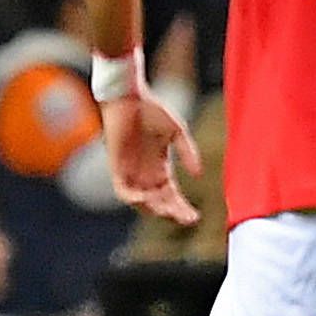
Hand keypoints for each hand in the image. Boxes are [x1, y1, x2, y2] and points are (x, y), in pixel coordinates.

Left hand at [99, 90, 202, 226]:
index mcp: (159, 167)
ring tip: (169, 212)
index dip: (182, 208)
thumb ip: (188, 152)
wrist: (128, 96)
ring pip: (141, 202)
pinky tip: (147, 200)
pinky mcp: (117, 166)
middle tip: (186, 219)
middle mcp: (144, 173)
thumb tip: (198, 174)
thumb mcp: (177, 132)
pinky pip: (122, 191)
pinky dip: (133, 198)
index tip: (195, 217)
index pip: (171, 195)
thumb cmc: (151, 109)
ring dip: (154, 209)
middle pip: (159, 203)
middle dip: (172, 212)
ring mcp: (130, 171)